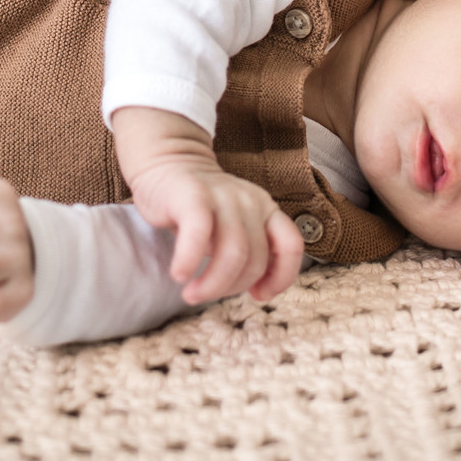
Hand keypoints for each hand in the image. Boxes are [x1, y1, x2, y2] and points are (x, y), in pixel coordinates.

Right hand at [112, 107, 304, 305]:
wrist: (168, 165)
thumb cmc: (202, 209)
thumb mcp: (234, 228)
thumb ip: (250, 251)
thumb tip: (258, 289)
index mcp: (266, 209)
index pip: (292, 246)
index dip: (281, 278)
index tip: (257, 295)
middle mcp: (251, 201)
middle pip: (256, 259)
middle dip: (232, 288)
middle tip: (206, 294)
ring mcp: (224, 195)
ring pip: (233, 253)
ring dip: (212, 285)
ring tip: (191, 294)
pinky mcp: (193, 195)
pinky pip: (199, 234)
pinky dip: (189, 260)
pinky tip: (179, 275)